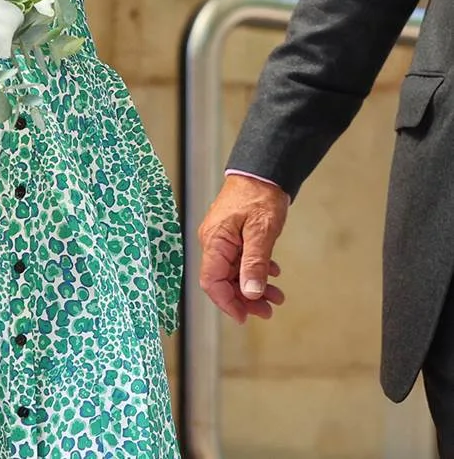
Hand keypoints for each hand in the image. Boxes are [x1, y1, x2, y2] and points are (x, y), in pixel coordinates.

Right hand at [198, 174, 289, 322]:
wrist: (263, 170)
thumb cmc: (260, 196)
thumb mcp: (261, 232)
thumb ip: (255, 263)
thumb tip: (250, 293)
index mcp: (215, 241)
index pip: (211, 282)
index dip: (228, 303)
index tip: (246, 317)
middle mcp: (213, 241)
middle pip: (222, 281)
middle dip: (245, 299)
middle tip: (269, 309)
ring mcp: (222, 238)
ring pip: (233, 272)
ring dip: (253, 287)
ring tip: (277, 296)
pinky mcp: (232, 234)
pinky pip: (239, 260)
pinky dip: (255, 271)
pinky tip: (272, 273)